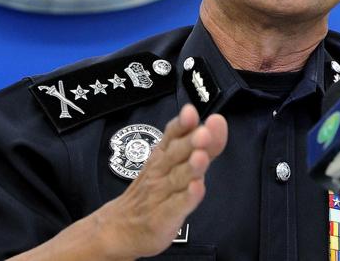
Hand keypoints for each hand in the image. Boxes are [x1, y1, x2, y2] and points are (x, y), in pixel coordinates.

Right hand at [97, 104, 227, 259]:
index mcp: (163, 154)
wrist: (121, 227)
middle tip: (203, 133)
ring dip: (190, 167)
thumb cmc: (153, 191)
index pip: (172, 134)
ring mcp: (160, 194)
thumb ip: (202, 145)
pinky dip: (187, 198)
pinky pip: (175, 206)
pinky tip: (197, 188)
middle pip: (176, 154)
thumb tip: (218, 121)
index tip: (190, 112)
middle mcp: (160, 170)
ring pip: (177, 178)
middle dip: (190, 142)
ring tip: (201, 157)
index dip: (182, 123)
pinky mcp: (163, 217)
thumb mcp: (175, 163)